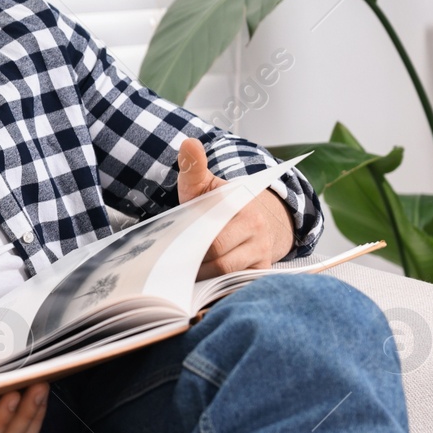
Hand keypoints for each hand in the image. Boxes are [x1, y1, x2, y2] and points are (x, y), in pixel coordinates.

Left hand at [177, 137, 294, 278]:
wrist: (253, 218)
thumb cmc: (218, 203)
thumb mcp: (205, 185)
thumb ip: (193, 169)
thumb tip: (188, 143)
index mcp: (242, 208)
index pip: (212, 233)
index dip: (190, 243)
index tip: (172, 249)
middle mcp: (257, 231)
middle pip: (218, 257)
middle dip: (193, 263)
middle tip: (170, 266)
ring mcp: (262, 253)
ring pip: (226, 272)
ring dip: (202, 277)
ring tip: (181, 276)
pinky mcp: (261, 271)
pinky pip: (237, 284)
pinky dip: (218, 289)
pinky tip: (200, 288)